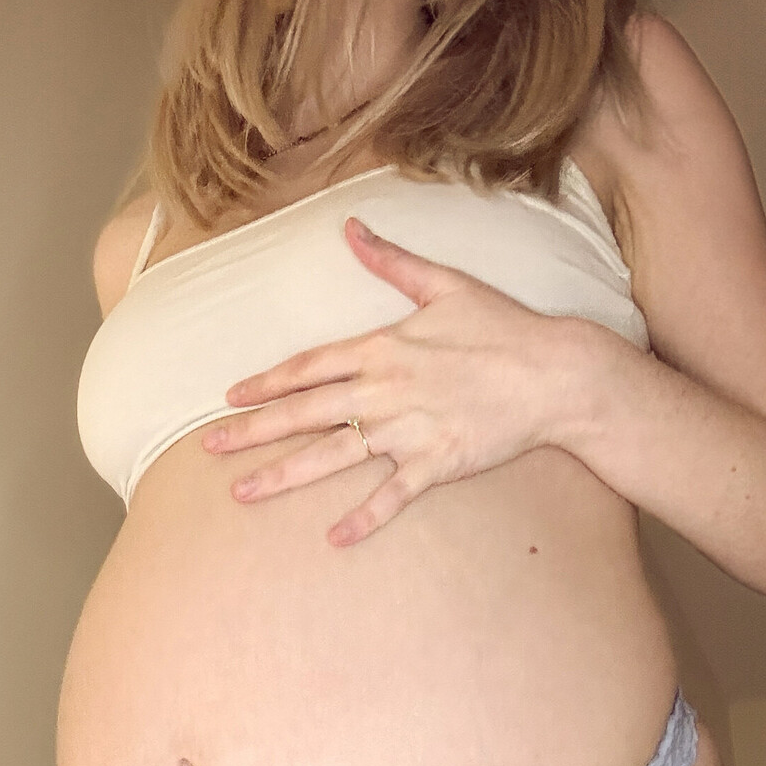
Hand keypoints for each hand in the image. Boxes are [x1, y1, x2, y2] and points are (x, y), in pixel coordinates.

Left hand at [202, 216, 594, 546]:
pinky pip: (391, 497)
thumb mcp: (445, 285)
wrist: (555, 374)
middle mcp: (384, 391)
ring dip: (284, 476)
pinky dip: (364, 518)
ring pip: (332, 457)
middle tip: (209, 447)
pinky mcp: (436, 464)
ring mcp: (408, 431)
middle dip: (252, 432)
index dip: (265, 383)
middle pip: (304, 413)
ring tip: (243, 493)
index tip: (230, 399)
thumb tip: (350, 227)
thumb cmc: (503, 327)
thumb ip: (391, 261)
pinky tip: (333, 538)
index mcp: (381, 348)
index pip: (308, 367)